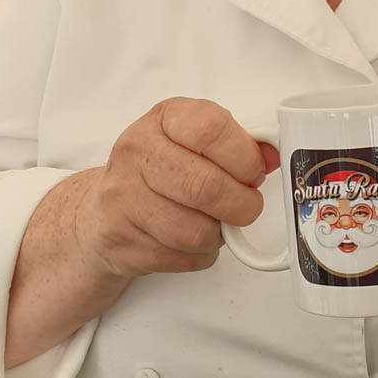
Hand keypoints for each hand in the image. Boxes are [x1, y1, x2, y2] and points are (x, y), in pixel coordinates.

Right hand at [75, 98, 278, 277]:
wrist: (104, 210)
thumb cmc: (160, 170)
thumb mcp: (195, 141)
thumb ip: (237, 144)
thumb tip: (273, 155)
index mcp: (162, 119)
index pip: (212, 129)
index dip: (245, 156)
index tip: (255, 171)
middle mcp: (137, 153)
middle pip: (206, 187)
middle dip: (242, 204)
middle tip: (248, 205)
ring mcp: (123, 198)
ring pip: (195, 231)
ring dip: (220, 233)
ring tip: (217, 222)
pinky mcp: (121, 241)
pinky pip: (182, 258)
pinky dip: (200, 254)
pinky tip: (193, 239)